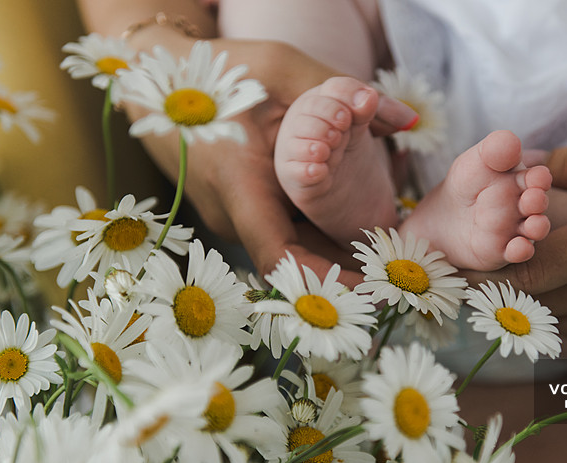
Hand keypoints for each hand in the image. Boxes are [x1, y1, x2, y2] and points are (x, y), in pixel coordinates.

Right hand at [125, 39, 414, 286]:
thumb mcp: (281, 67)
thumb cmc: (215, 73)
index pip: (279, 257)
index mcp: (238, 185)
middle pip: (294, 262)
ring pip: (290, 250)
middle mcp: (233, 214)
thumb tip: (407, 120)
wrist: (159, 82)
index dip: (323, 284)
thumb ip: (343, 90)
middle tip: (398, 276)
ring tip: (386, 257)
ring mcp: (234, 217)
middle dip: (343, 276)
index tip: (370, 290)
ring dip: (334, 256)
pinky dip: (317, 237)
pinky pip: (281, 233)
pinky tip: (355, 232)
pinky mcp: (240, 211)